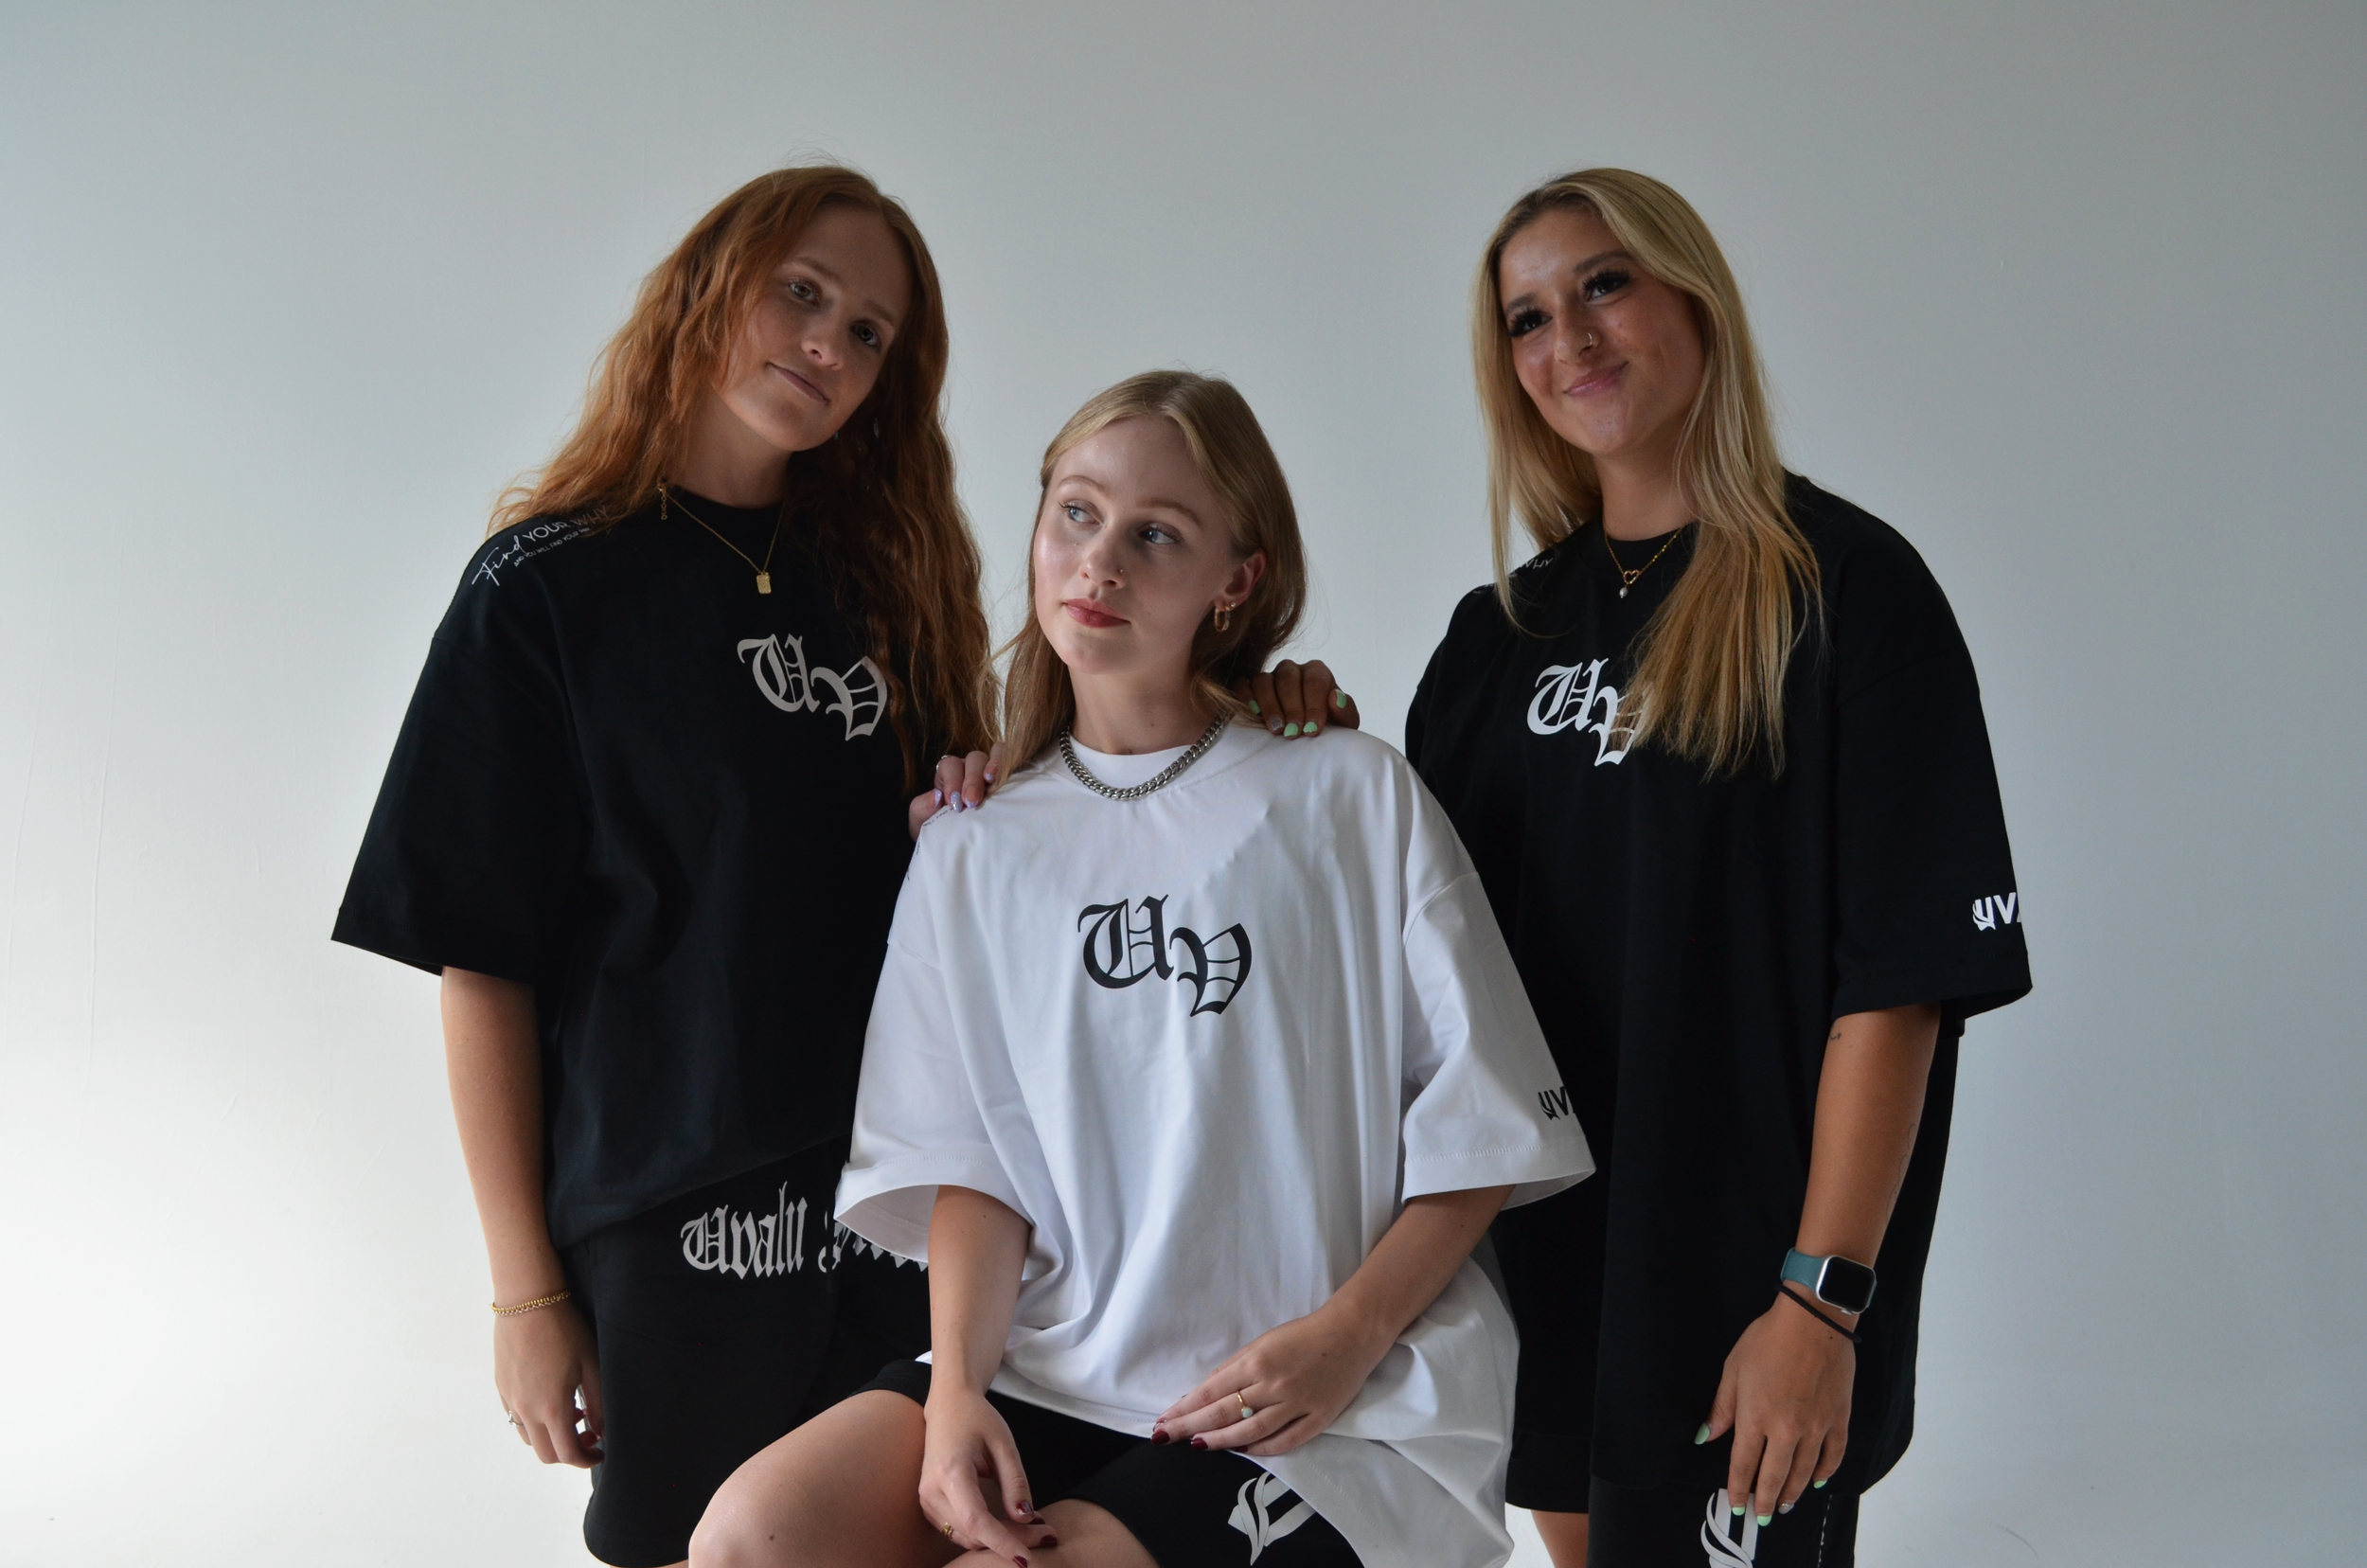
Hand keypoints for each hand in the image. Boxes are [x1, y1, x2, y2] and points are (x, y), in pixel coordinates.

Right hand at [492, 1300, 603, 1466]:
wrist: (528, 1302)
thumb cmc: (563, 1330)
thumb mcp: (590, 1366)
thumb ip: (599, 1404)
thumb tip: (602, 1431)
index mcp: (551, 1408)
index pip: (567, 1454)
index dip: (586, 1459)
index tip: (600, 1452)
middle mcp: (525, 1410)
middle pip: (545, 1454)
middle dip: (569, 1453)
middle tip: (589, 1435)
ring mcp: (510, 1400)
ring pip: (529, 1438)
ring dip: (551, 1436)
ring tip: (573, 1412)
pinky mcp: (501, 1388)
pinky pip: (516, 1418)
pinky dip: (535, 1421)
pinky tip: (550, 1398)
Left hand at [909, 744, 1004, 838]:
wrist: (959, 846)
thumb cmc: (940, 830)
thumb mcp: (922, 822)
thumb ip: (922, 808)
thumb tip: (936, 796)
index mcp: (949, 775)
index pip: (950, 766)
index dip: (953, 782)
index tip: (954, 805)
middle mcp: (970, 769)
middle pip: (972, 759)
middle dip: (971, 779)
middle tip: (971, 802)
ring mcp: (990, 771)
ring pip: (990, 757)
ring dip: (990, 766)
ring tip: (990, 782)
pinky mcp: (1007, 778)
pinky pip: (1006, 758)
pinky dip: (1004, 762)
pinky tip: (1003, 777)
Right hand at [918, 1387, 1059, 1563]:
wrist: (947, 1407)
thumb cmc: (977, 1419)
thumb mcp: (1004, 1444)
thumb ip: (1015, 1482)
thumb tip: (1026, 1518)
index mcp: (951, 1472)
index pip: (976, 1521)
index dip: (1002, 1544)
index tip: (1027, 1559)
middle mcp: (932, 1491)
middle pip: (974, 1534)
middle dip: (1011, 1541)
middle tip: (1048, 1534)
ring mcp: (927, 1501)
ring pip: (966, 1538)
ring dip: (999, 1540)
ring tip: (1034, 1529)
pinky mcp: (929, 1506)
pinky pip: (959, 1531)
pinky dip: (985, 1534)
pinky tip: (1010, 1525)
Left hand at [1153, 1303, 1392, 1457]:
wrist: (1353, 1332)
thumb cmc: (1303, 1333)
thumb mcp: (1263, 1341)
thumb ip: (1236, 1367)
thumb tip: (1206, 1392)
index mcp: (1257, 1361)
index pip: (1211, 1392)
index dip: (1185, 1409)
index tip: (1164, 1421)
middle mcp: (1274, 1385)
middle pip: (1223, 1414)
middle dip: (1190, 1427)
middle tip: (1165, 1438)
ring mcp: (1297, 1404)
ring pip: (1250, 1432)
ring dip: (1220, 1442)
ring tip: (1198, 1446)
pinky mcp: (1318, 1419)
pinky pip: (1285, 1441)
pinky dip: (1262, 1449)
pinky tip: (1243, 1452)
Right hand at [1234, 660, 1359, 739]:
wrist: (1303, 742)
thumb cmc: (1324, 730)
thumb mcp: (1342, 725)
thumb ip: (1346, 712)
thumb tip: (1335, 698)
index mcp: (1317, 673)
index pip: (1315, 681)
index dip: (1314, 705)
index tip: (1313, 730)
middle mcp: (1291, 670)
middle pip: (1288, 679)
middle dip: (1292, 707)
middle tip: (1294, 733)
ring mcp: (1268, 677)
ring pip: (1264, 680)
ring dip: (1269, 705)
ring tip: (1276, 730)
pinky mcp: (1247, 687)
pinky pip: (1242, 684)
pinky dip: (1245, 697)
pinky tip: (1251, 714)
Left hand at [1700, 1293, 1853, 1522]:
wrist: (1812, 1322)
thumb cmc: (1767, 1340)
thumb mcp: (1733, 1369)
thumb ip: (1722, 1408)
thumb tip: (1707, 1437)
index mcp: (1756, 1418)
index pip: (1744, 1465)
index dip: (1738, 1488)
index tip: (1736, 1504)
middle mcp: (1787, 1431)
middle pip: (1774, 1476)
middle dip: (1765, 1499)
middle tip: (1761, 1516)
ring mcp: (1816, 1428)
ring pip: (1804, 1472)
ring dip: (1793, 1492)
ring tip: (1784, 1505)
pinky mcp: (1838, 1420)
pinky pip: (1833, 1455)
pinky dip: (1826, 1471)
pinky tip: (1818, 1480)